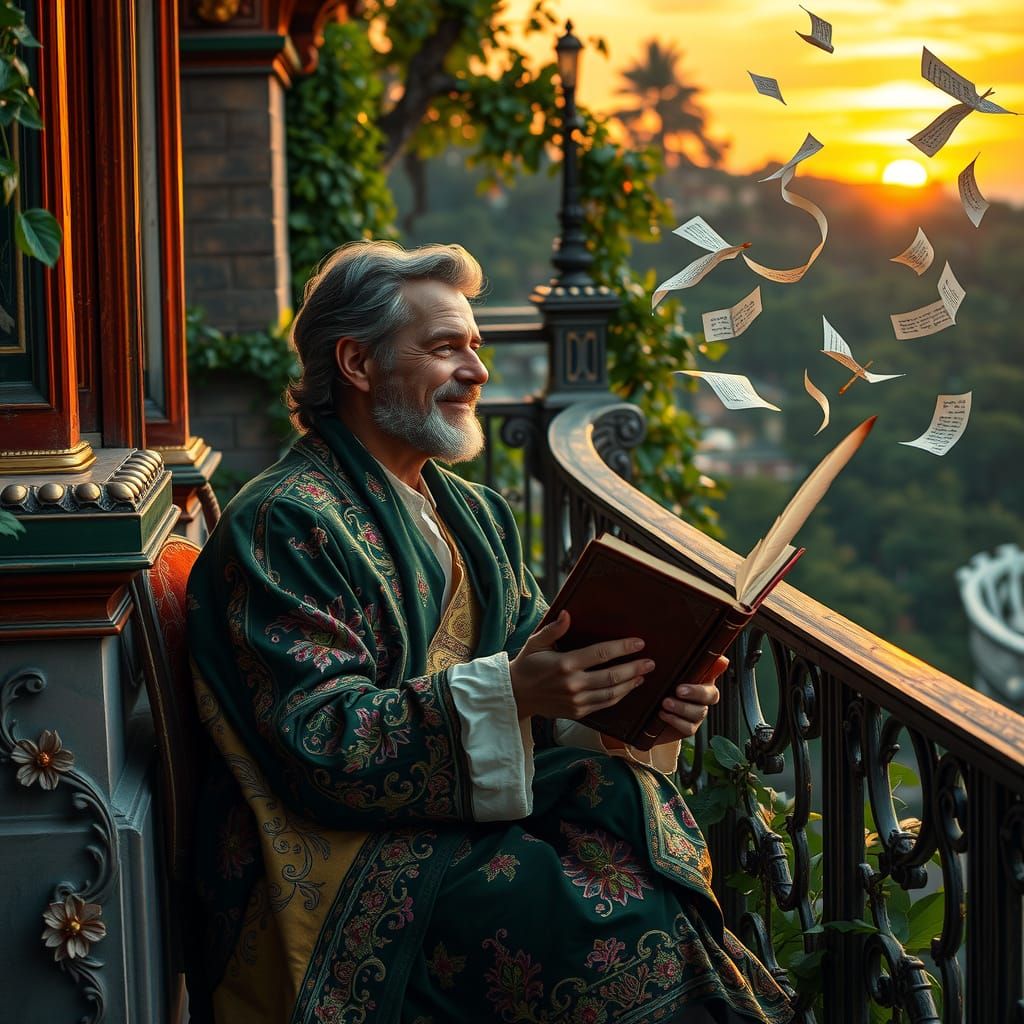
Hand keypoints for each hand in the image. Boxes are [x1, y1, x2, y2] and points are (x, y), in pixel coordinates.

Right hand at [509, 611, 654, 720]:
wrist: (517, 695)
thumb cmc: (528, 664)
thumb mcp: (536, 643)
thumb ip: (554, 629)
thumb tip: (568, 614)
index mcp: (565, 663)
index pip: (601, 654)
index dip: (623, 648)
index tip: (639, 643)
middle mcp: (573, 684)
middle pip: (612, 676)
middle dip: (634, 668)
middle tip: (650, 662)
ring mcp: (576, 701)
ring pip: (611, 693)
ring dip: (631, 683)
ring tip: (643, 674)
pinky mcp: (577, 712)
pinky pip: (604, 704)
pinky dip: (619, 696)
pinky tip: (628, 688)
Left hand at [650, 655, 726, 743]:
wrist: (647, 715)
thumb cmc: (660, 687)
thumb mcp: (668, 671)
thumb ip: (684, 661)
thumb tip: (706, 652)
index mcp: (700, 679)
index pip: (714, 671)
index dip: (715, 669)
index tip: (706, 666)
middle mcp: (702, 697)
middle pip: (711, 695)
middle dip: (695, 692)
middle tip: (679, 690)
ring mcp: (697, 714)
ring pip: (699, 712)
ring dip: (682, 708)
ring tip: (665, 703)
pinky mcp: (688, 727)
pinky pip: (688, 727)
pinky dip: (675, 720)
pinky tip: (663, 714)